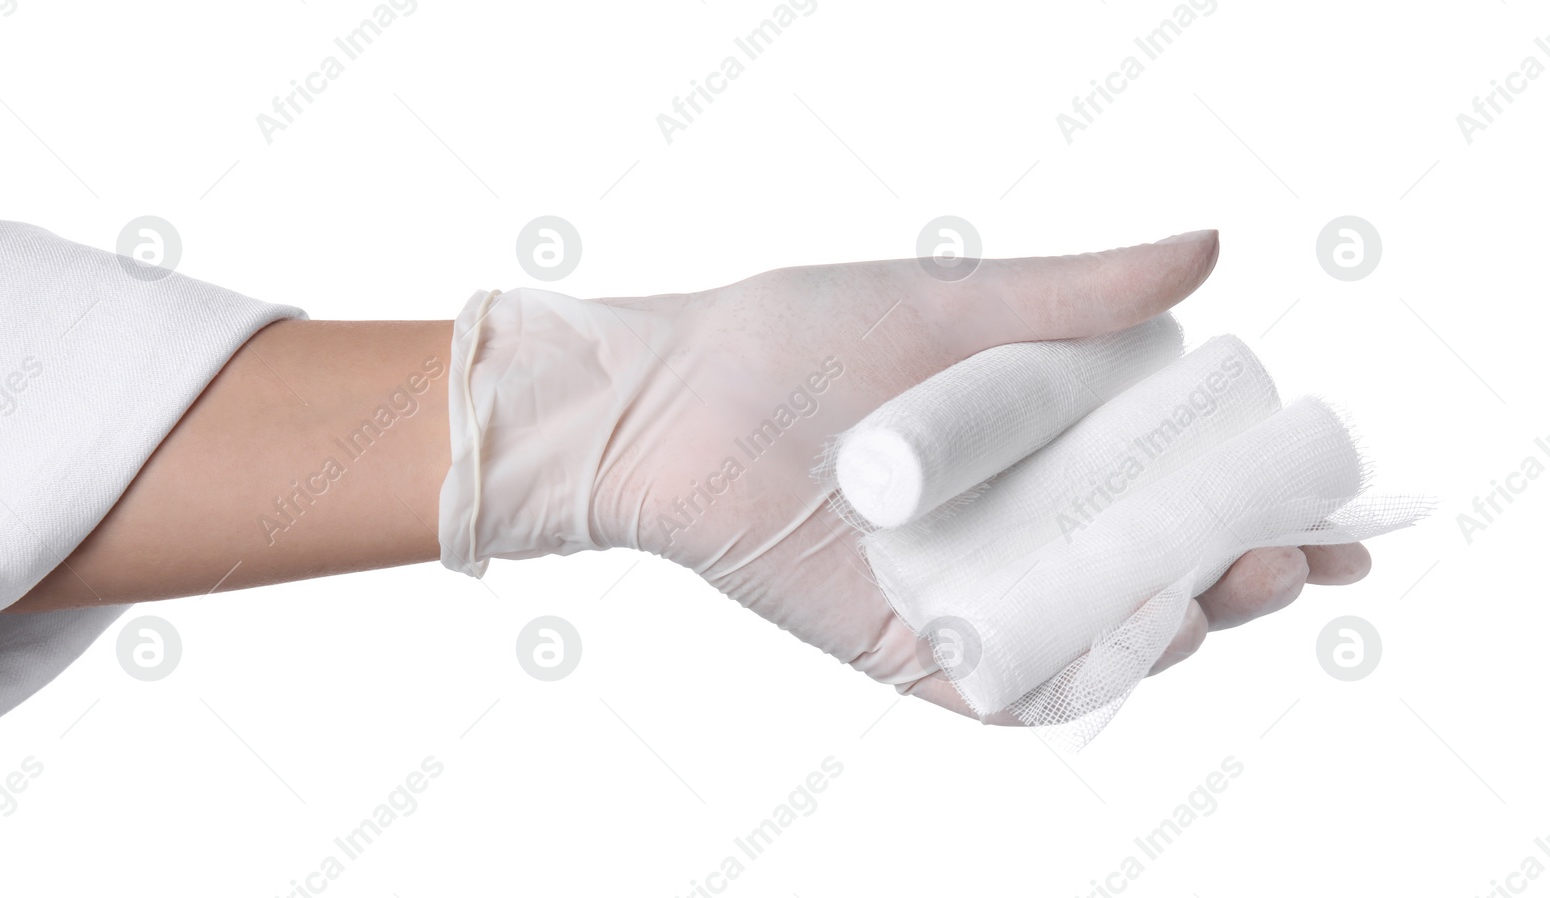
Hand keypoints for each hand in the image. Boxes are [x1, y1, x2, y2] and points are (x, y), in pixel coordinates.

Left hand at [441, 229, 1371, 723]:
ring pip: (1095, 640)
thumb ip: (1074, 292)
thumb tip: (1211, 251)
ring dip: (1180, 630)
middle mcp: (1010, 536)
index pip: (1171, 495)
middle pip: (1151, 577)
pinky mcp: (905, 649)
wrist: (663, 399)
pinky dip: (1078, 682)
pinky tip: (1145, 650)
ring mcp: (963, 599)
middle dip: (1242, 577)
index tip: (1341, 502)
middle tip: (1298, 554)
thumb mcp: (953, 302)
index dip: (1262, 506)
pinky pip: (1007, 690)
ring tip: (1236, 590)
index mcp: (1033, 458)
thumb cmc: (791, 338)